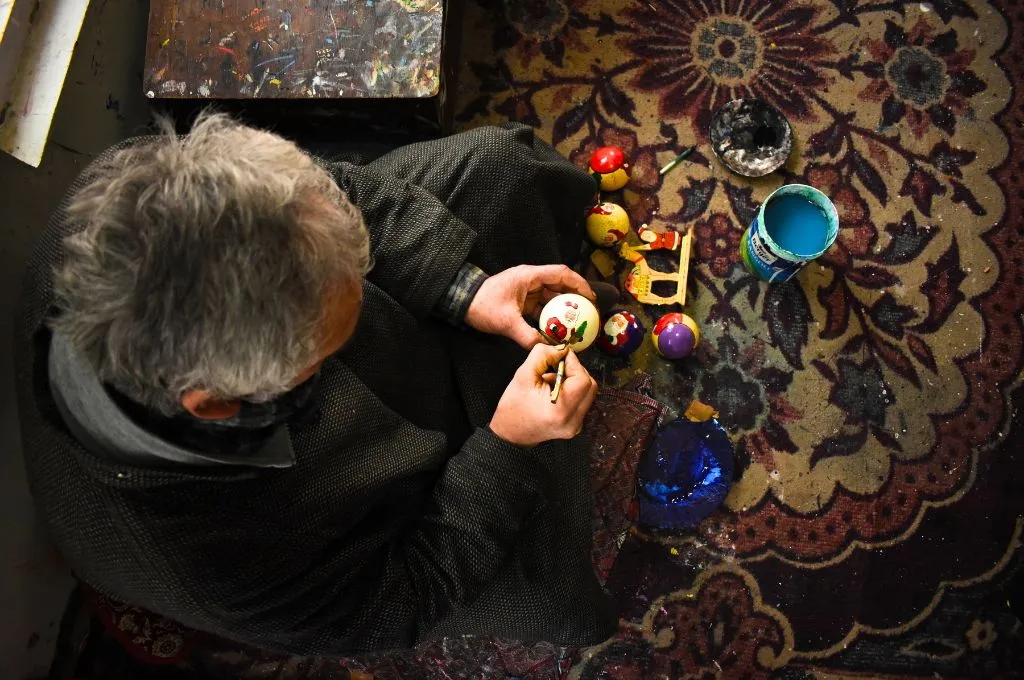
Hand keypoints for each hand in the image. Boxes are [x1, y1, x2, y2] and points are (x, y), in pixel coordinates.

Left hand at [465, 264, 595, 348]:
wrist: (461, 302)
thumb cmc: (482, 305)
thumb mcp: (505, 322)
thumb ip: (526, 335)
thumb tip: (545, 347)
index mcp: (529, 276)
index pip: (561, 274)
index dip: (579, 284)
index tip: (590, 298)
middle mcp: (531, 280)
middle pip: (560, 285)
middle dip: (575, 299)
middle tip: (588, 314)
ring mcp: (527, 291)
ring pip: (552, 298)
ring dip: (563, 310)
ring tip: (577, 324)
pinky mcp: (523, 301)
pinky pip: (542, 307)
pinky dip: (551, 317)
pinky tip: (558, 330)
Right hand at [489, 344, 598, 447]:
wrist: (510, 434)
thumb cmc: (513, 406)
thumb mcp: (523, 374)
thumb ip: (543, 355)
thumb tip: (562, 349)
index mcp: (560, 409)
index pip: (582, 378)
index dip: (573, 363)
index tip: (559, 356)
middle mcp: (573, 421)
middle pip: (590, 385)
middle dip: (575, 371)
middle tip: (556, 367)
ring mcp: (577, 426)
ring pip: (588, 392)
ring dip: (574, 381)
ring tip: (552, 382)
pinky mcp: (576, 426)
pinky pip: (583, 401)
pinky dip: (572, 392)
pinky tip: (555, 393)